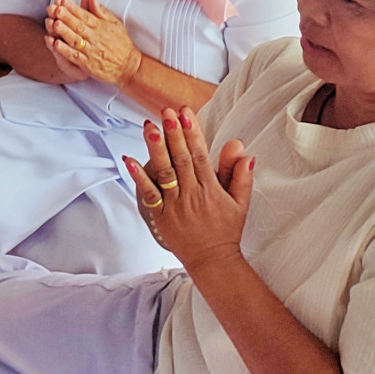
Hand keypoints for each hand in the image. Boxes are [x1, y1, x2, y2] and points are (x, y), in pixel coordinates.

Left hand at [46, 0, 142, 87]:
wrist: (128, 67)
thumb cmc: (121, 44)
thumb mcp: (115, 24)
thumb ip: (101, 11)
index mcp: (101, 27)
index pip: (85, 15)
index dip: (73, 8)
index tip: (63, 1)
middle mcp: (95, 38)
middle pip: (78, 26)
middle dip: (66, 17)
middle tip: (55, 9)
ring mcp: (91, 51)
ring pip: (75, 40)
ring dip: (64, 32)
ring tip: (54, 24)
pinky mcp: (88, 64)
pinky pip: (75, 56)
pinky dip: (65, 50)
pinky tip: (55, 44)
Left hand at [124, 107, 252, 274]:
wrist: (213, 261)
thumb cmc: (226, 231)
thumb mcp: (240, 203)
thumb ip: (240, 176)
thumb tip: (245, 151)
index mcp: (211, 188)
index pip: (200, 155)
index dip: (193, 133)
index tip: (186, 113)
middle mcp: (192, 193)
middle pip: (181, 159)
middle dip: (173, 133)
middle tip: (166, 112)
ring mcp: (175, 204)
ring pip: (164, 172)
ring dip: (156, 149)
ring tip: (149, 127)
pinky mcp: (161, 215)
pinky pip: (149, 194)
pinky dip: (139, 177)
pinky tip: (129, 160)